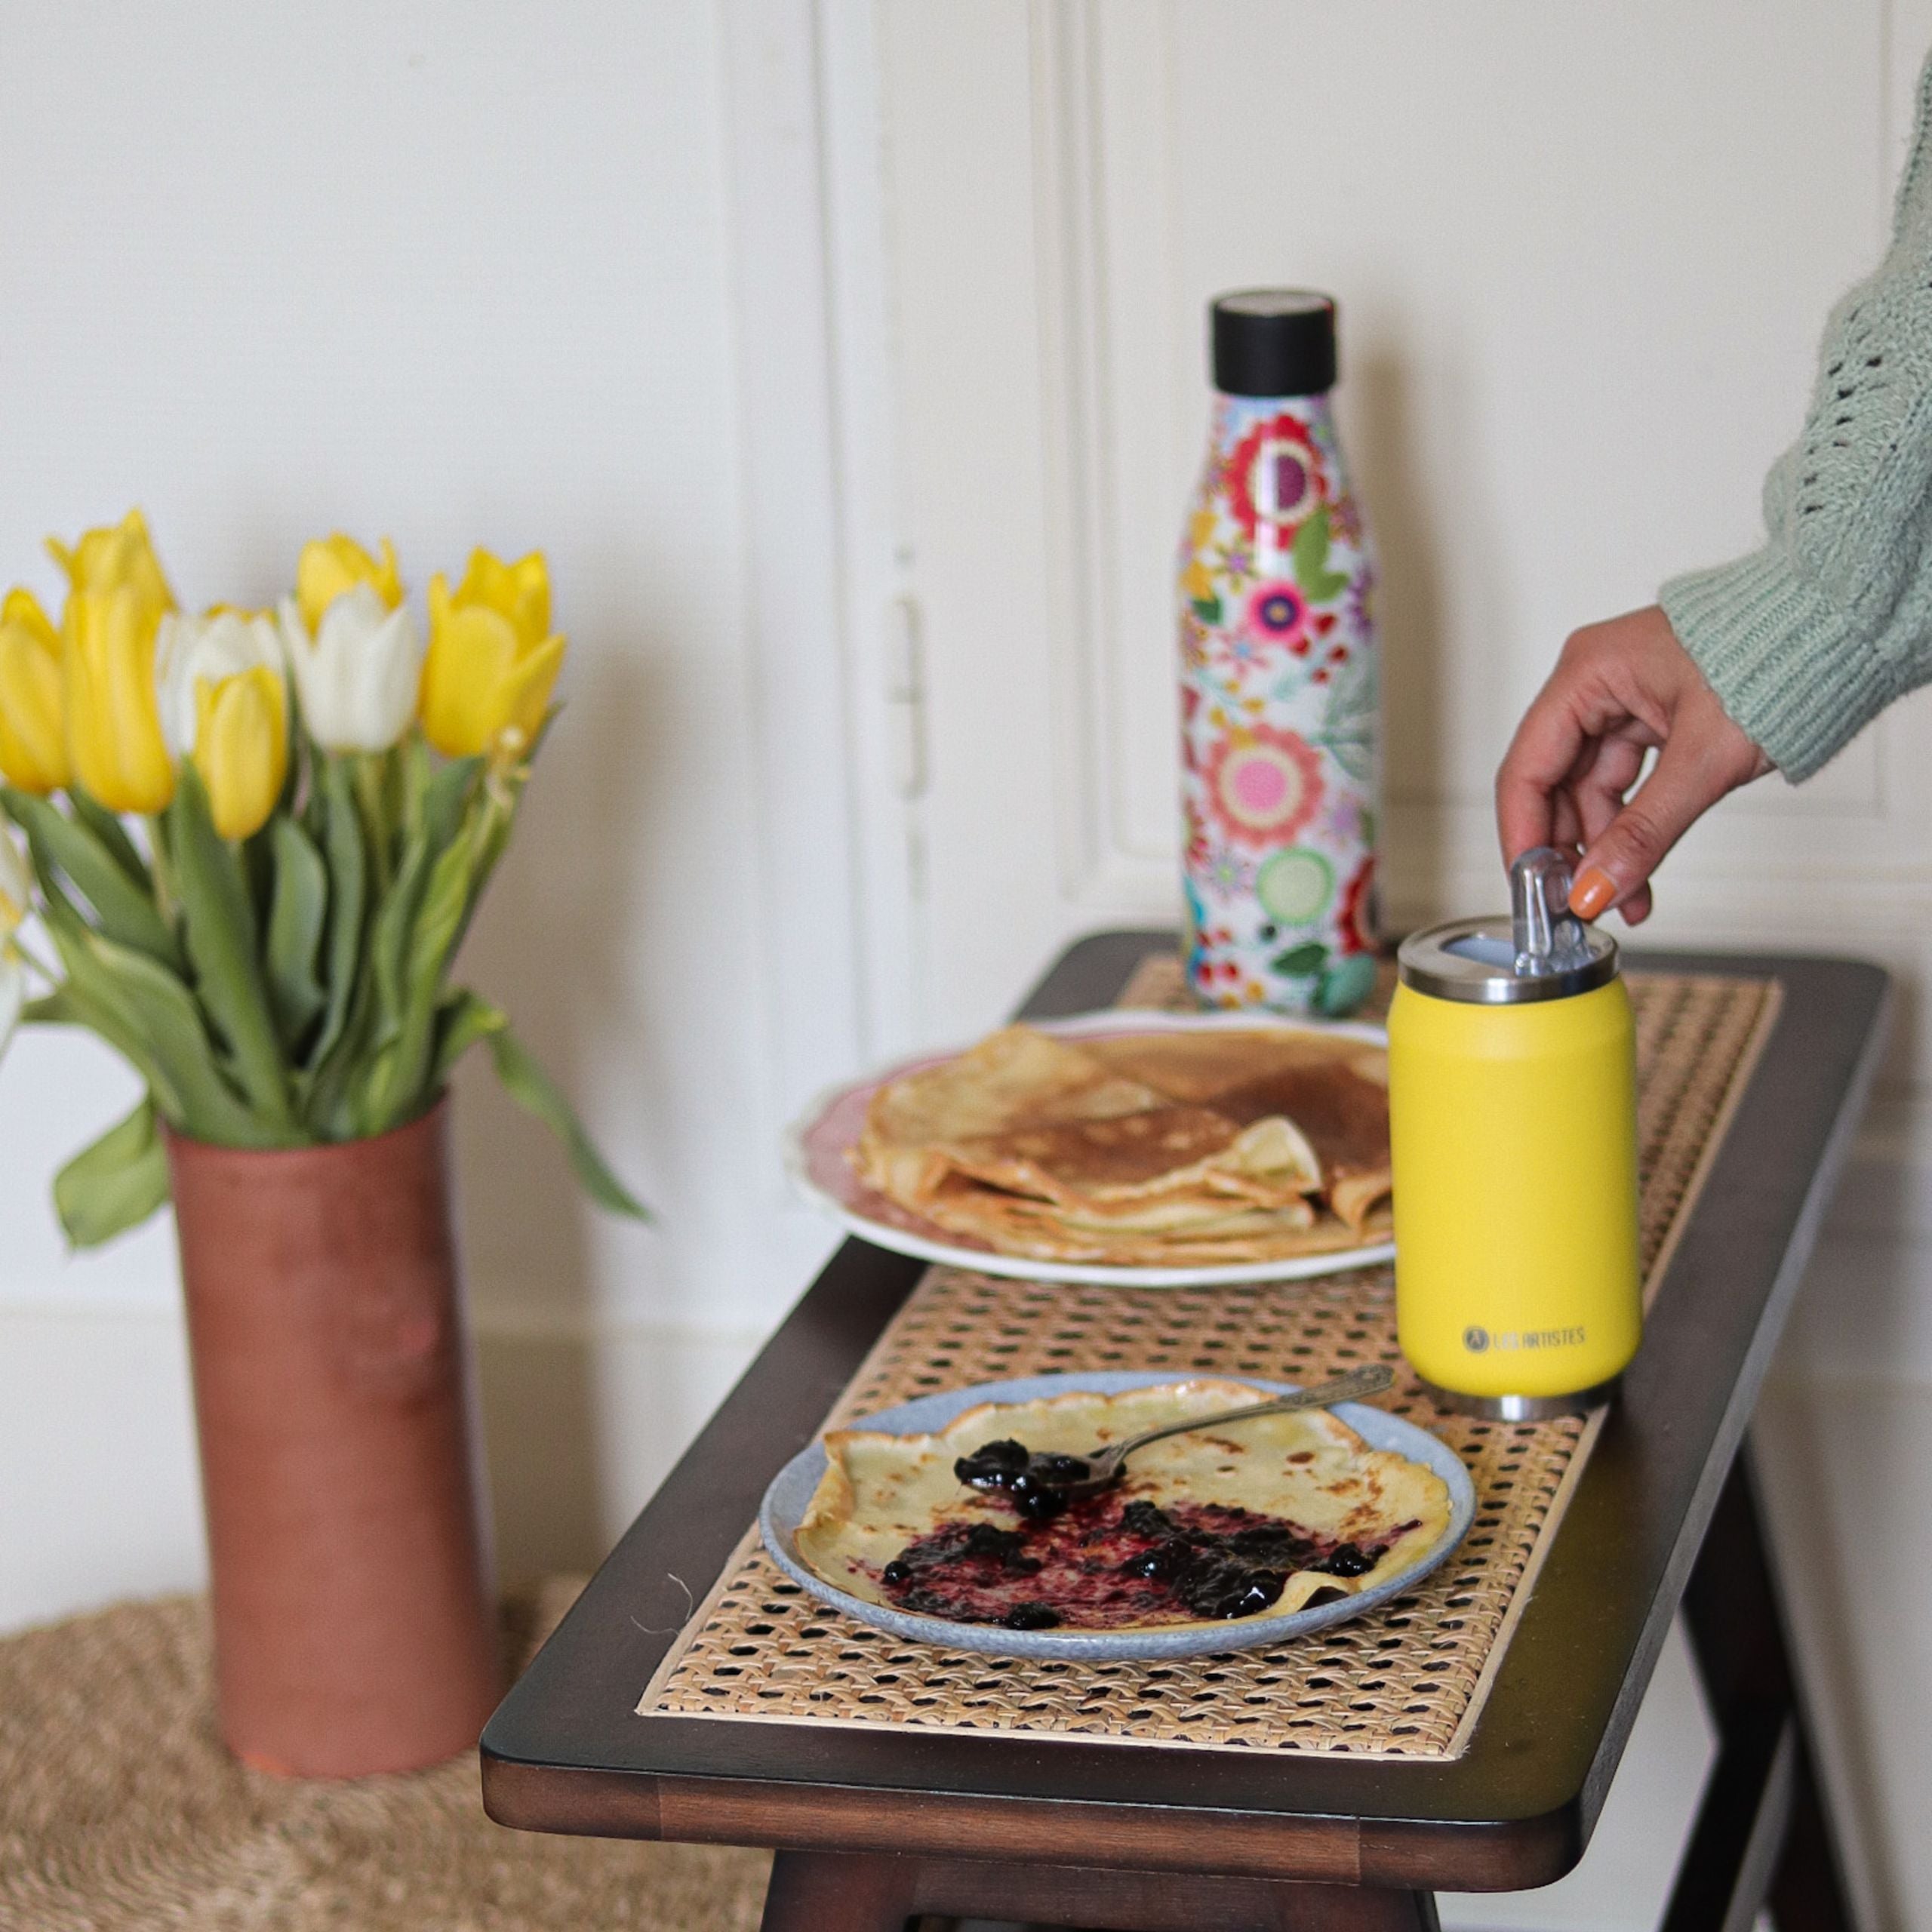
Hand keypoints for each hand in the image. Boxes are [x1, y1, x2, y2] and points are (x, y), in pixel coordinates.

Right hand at [1495, 605, 1771, 922]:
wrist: (1839, 630)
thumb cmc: (1779, 659)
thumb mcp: (1704, 760)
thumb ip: (1645, 831)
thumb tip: (1596, 887)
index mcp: (1588, 671)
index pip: (1527, 768)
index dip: (1523, 836)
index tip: (1529, 889)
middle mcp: (1594, 682)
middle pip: (1554, 782)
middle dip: (1568, 849)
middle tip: (1578, 901)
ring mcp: (1622, 699)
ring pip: (1589, 789)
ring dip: (1604, 846)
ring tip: (1623, 897)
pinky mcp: (1651, 716)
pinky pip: (1624, 782)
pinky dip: (1631, 826)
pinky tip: (1638, 868)